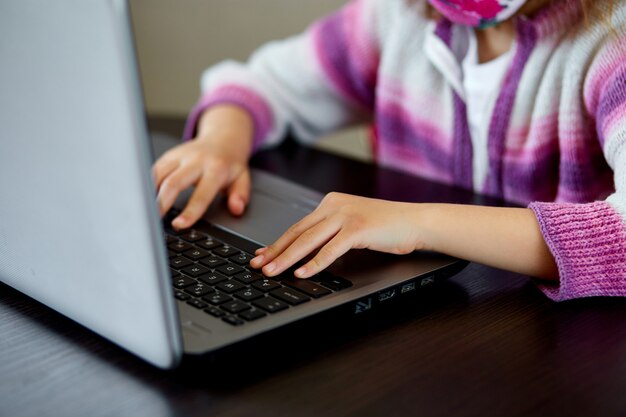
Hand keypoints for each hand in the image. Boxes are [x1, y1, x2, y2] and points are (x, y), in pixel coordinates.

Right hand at [152, 105, 253, 228]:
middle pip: (173, 183)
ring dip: (150, 195)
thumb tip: (236, 208)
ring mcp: (180, 156)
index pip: (202, 193)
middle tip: (153, 222)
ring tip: (145, 213)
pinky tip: (144, 199)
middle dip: (161, 203)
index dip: (190, 211)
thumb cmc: (230, 163)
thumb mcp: (243, 178)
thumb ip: (241, 195)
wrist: (222, 139)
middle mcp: (196, 160)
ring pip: (159, 175)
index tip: (179, 225)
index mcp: (216, 169)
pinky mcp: (169, 155)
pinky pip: (154, 170)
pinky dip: (147, 185)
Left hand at [250, 192, 425, 277]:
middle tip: (257, 265)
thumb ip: (330, 232)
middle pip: (298, 232)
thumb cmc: (386, 226)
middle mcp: (334, 205)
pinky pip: (330, 249)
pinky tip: (302, 272)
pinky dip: (314, 263)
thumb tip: (305, 250)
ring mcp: (346, 215)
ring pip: (308, 240)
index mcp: (330, 202)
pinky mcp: (358, 229)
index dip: (277, 242)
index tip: (261, 254)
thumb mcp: (352, 225)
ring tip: (272, 272)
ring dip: (287, 258)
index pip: (298, 226)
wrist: (415, 222)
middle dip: (275, 251)